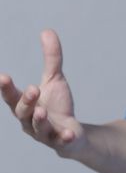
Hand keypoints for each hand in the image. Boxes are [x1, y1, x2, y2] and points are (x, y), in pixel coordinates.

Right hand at [0, 29, 84, 156]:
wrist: (72, 133)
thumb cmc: (56, 106)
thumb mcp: (54, 79)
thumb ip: (51, 58)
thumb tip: (46, 30)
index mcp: (26, 106)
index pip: (12, 97)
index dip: (6, 88)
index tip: (2, 76)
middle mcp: (31, 121)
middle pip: (23, 112)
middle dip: (26, 102)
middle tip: (33, 90)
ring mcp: (45, 133)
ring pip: (38, 129)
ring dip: (40, 120)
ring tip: (42, 111)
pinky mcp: (61, 141)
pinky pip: (61, 142)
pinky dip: (64, 138)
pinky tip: (69, 133)